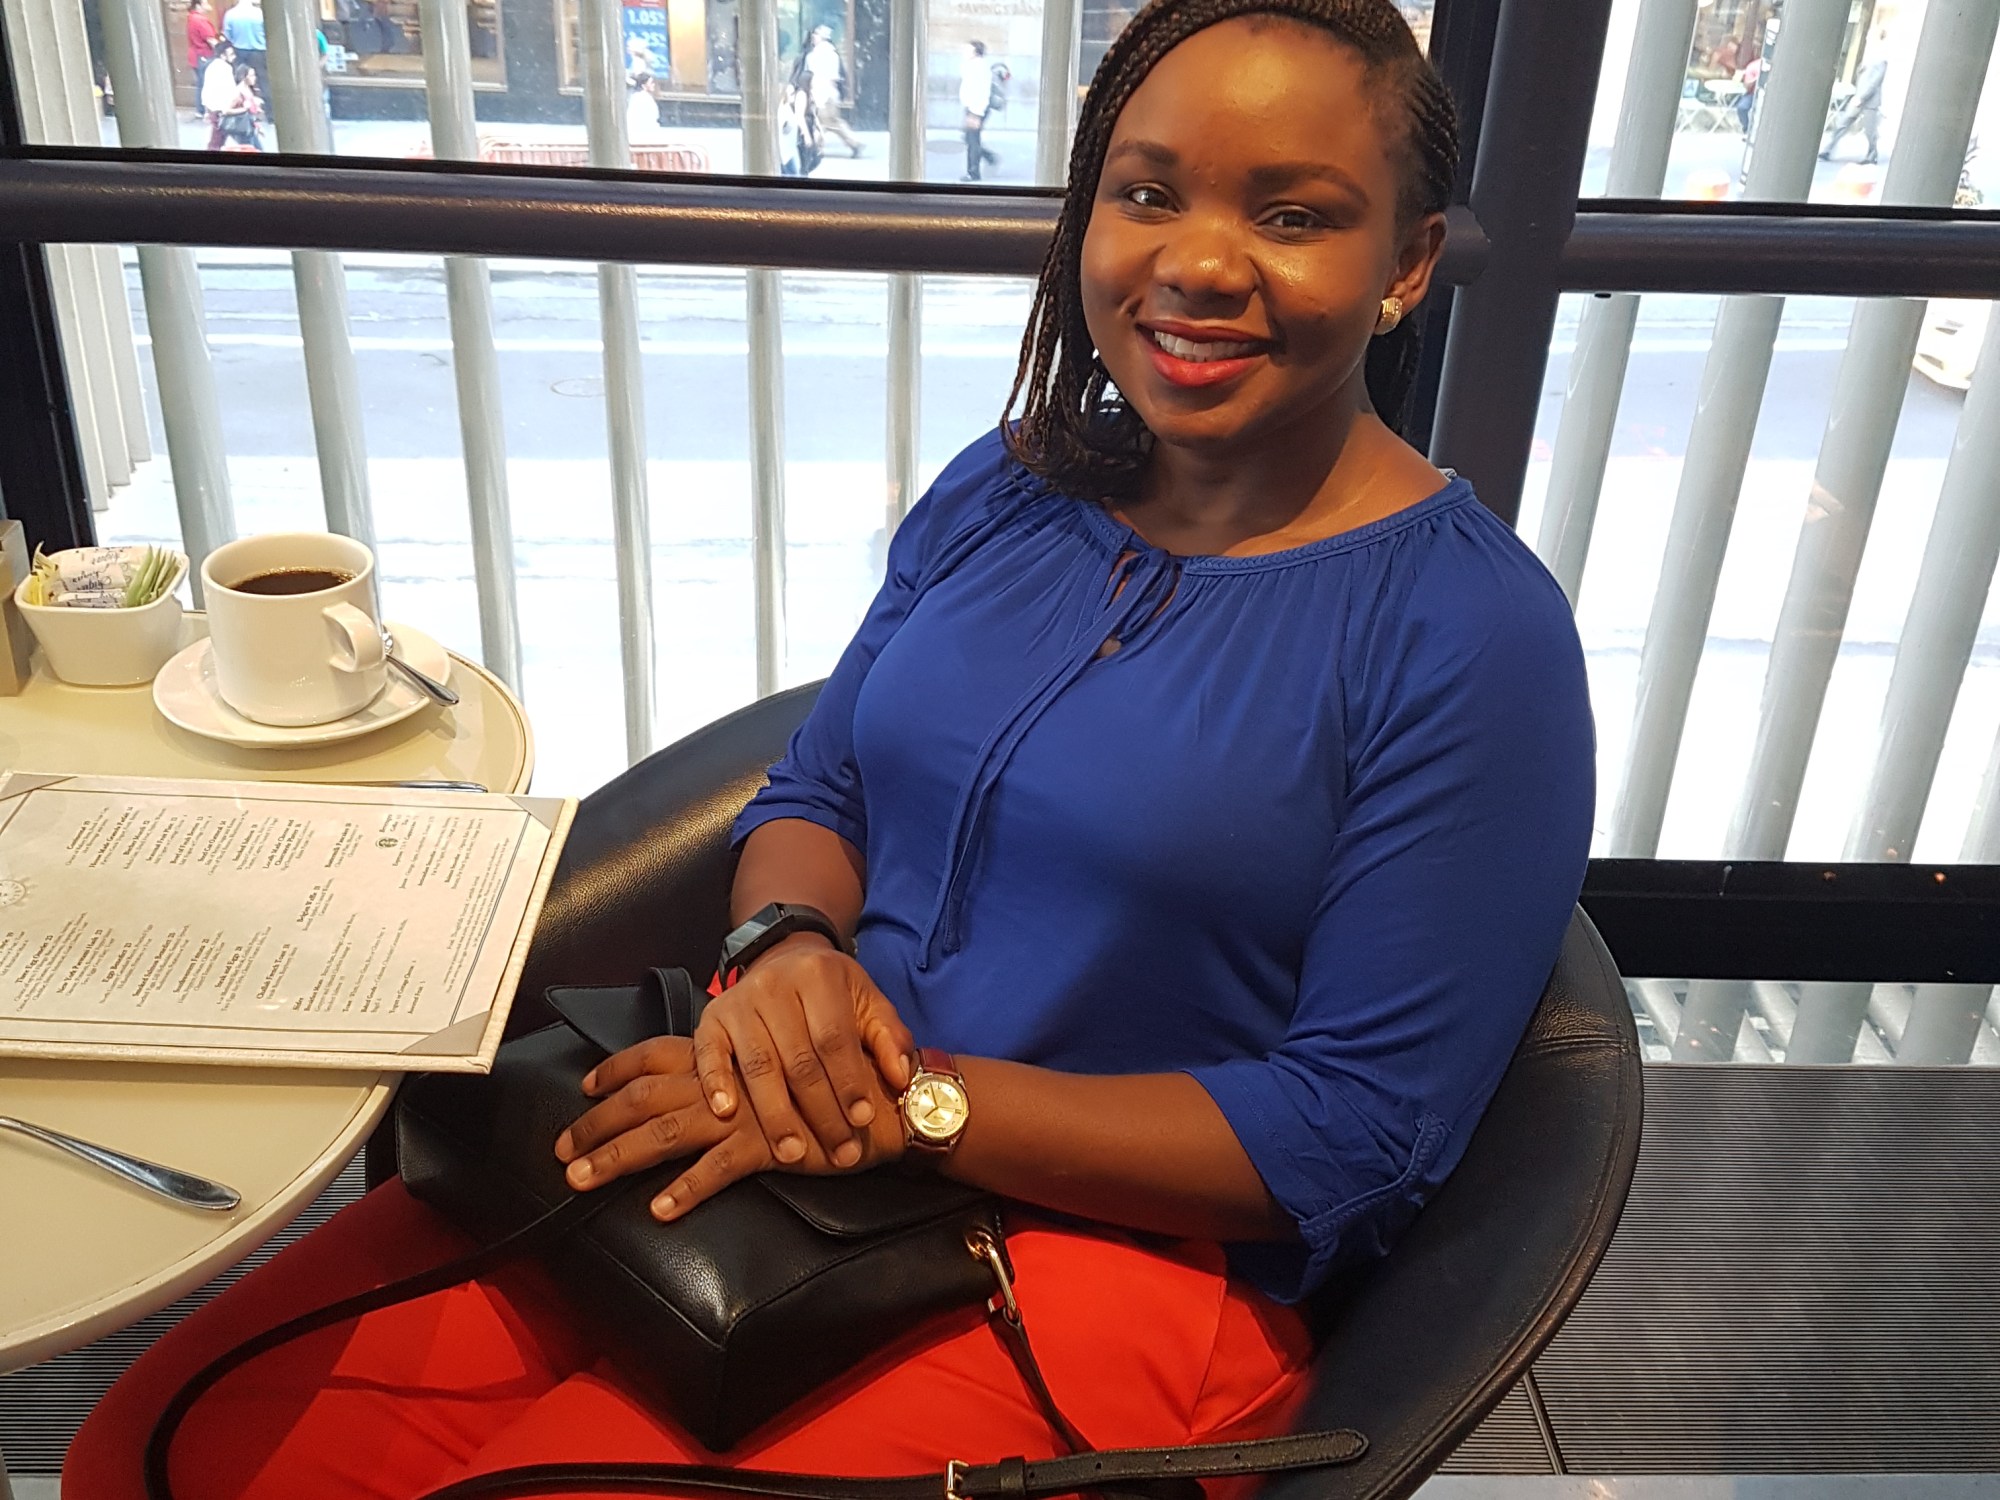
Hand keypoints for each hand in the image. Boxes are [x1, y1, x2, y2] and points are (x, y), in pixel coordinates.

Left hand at [553, 1033, 904, 1220]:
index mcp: (724, 1061)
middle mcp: (724, 1084)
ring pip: (665, 1132)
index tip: (584, 1085)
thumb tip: (702, 1092)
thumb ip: (736, 1080)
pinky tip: (659, 1210)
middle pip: (643, 1098)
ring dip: (618, 1156)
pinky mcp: (766, 1148)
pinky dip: (687, 1190)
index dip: (616, 1069)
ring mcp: (743, 1116)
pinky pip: (718, 1171)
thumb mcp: (774, 1076)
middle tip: (561, 1150)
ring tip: (581, 1179)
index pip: (655, 1055)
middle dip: (596, 1123)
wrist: (881, 1104)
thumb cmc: (828, 1090)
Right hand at [696, 936, 915, 1169]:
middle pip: (798, 1059)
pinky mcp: (710, 1019)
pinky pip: (710, 1054)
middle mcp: (774, 985)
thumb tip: (900, 1076)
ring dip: (776, 1114)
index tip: (863, 1119)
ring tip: (792, 1152)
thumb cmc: (832, 992)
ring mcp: (738, 1002)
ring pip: (758, 1065)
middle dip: (821, 1112)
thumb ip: (889, 1037)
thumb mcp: (868, 1002)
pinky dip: (716, 1083)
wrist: (785, 960)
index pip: (834, 1038)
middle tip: (840, 1152)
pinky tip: (727, 1113)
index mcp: (818, 975)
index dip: (849, 1081)